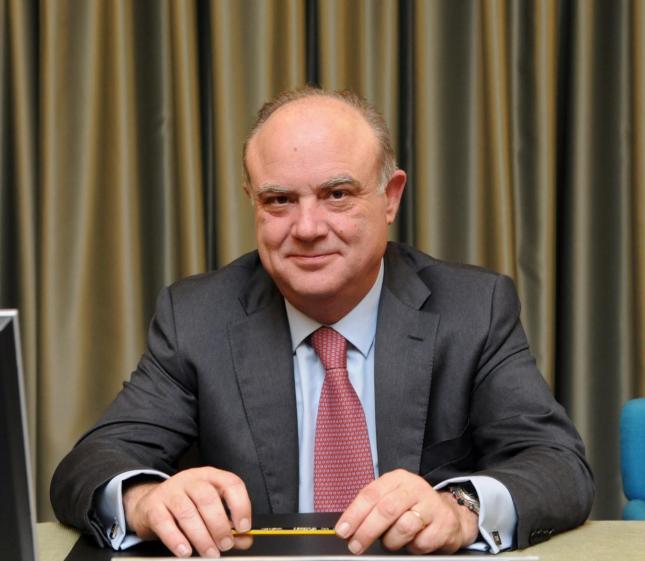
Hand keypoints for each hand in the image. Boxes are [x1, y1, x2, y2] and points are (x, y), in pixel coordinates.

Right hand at [123, 467, 252, 557]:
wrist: (150, 503)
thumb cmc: (187, 506)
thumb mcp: (210, 510)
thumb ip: (230, 525)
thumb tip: (245, 540)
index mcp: (210, 476)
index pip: (231, 483)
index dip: (241, 505)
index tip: (243, 527)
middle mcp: (191, 479)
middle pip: (208, 498)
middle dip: (219, 525)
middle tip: (225, 545)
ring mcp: (170, 491)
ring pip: (187, 512)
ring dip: (201, 536)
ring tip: (209, 553)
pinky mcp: (153, 506)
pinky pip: (164, 522)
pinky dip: (176, 539)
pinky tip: (185, 551)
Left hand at [334, 469, 478, 553]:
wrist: (449, 514)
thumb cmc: (412, 507)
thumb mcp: (392, 498)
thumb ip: (372, 508)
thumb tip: (348, 527)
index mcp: (398, 479)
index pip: (371, 494)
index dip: (354, 513)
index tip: (342, 530)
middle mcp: (415, 488)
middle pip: (386, 509)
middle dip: (366, 531)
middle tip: (355, 546)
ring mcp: (432, 505)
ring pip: (403, 527)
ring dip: (391, 541)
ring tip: (391, 541)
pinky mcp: (445, 524)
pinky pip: (421, 542)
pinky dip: (412, 547)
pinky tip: (413, 541)